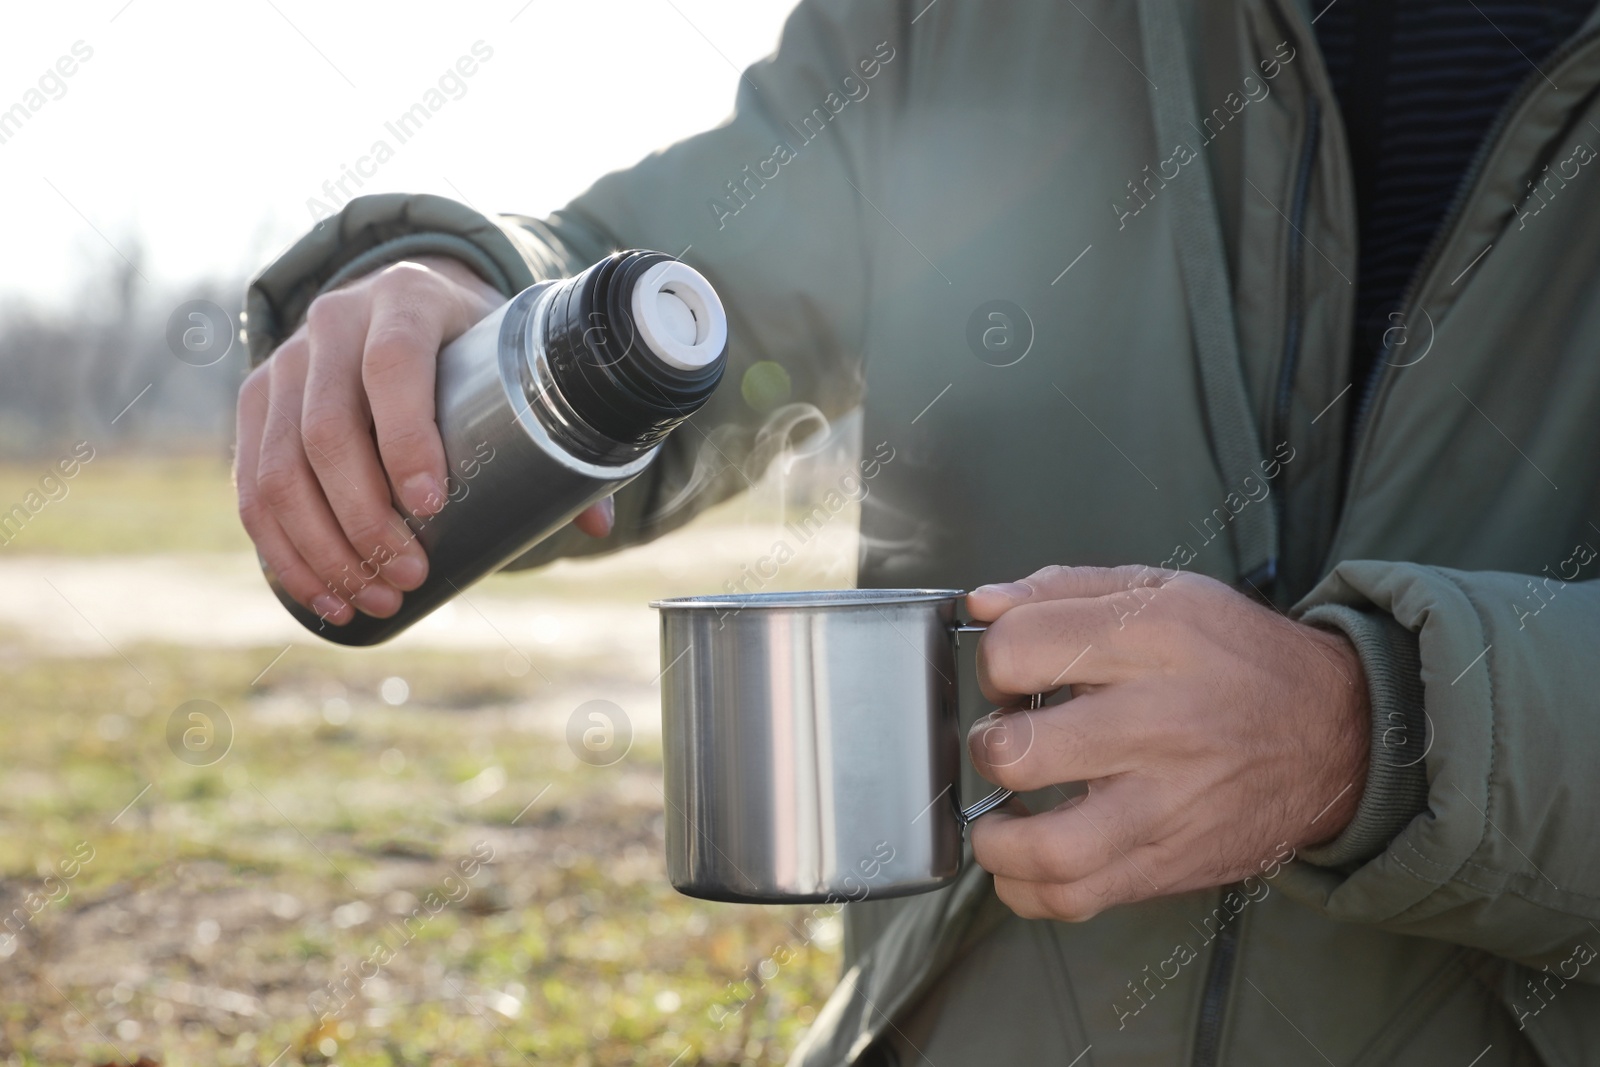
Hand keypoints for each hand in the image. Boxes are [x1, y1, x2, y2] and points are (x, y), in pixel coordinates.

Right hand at [235, 256, 614, 625]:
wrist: (406, 303)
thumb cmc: (473, 347)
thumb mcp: (513, 363)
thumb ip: (559, 435)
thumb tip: (597, 524)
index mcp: (405, 299)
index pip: (392, 366)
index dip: (406, 437)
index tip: (431, 505)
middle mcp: (332, 322)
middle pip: (327, 430)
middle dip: (365, 518)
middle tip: (410, 575)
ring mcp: (284, 363)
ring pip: (280, 468)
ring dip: (324, 548)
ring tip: (375, 597)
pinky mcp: (257, 406)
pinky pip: (251, 488)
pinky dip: (284, 551)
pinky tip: (322, 594)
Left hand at [965, 564, 1369, 921]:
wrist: (1337, 734)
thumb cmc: (1235, 656)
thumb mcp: (1162, 591)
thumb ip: (1062, 589)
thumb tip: (981, 605)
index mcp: (1149, 641)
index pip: (1017, 650)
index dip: (993, 662)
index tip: (1013, 675)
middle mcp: (1158, 725)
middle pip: (1019, 752)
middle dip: (987, 745)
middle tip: (1005, 741)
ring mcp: (1166, 805)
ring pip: (1046, 849)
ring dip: (996, 838)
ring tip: (1004, 816)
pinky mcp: (1170, 864)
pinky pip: (1074, 899)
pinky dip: (1027, 887)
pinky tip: (1028, 857)